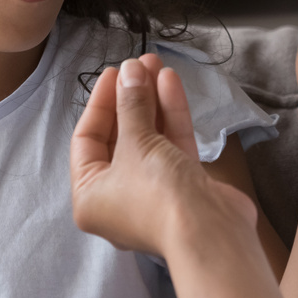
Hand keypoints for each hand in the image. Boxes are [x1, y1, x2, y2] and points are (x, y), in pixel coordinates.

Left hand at [71, 57, 255, 256]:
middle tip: (139, 64)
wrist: (211, 233)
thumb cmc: (157, 193)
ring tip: (157, 65)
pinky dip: (170, 117)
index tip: (115, 71)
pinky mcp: (183, 187)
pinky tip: (171, 83)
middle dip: (130, 98)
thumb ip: (131, 103)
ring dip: (151, 102)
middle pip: (119, 137)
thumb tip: (129, 71)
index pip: (86, 140)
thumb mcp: (137, 143)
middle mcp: (118, 197)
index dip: (100, 102)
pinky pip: (171, 146)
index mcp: (90, 196)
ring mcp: (153, 192)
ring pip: (148, 139)